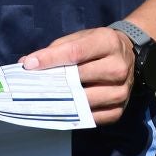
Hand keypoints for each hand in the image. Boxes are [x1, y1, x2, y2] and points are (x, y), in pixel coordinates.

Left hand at [19, 27, 136, 126]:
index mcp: (108, 42)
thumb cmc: (98, 47)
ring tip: (46, 99)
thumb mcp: (81, 38)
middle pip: (80, 77)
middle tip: (33, 86)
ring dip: (64, 100)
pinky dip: (77, 114)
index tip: (29, 64)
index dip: (51, 59)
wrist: (128, 57)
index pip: (76, 52)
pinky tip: (64, 109)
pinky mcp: (120, 109)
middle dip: (54, 81)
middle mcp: (119, 66)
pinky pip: (93, 117)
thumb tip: (27, 63)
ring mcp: (122, 90)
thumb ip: (56, 49)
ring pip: (86, 99)